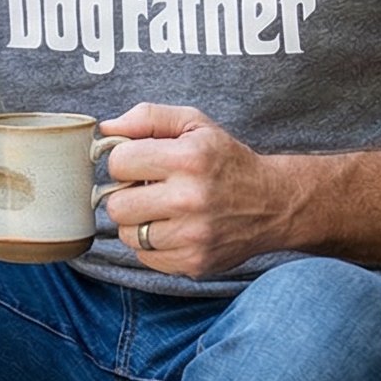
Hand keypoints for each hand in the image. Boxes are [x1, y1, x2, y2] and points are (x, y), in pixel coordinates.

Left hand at [96, 103, 290, 278]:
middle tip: (149, 189)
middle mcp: (190, 199)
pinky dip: (152, 245)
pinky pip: (145, 257)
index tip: (141, 163)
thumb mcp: (194, 124)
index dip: (125, 160)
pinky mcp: (194, 262)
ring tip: (162, 209)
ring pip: (127, 234)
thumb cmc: (226, 161)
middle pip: (117, 205)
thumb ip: (148, 117)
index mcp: (188, 158)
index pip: (119, 162)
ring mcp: (193, 236)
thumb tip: (106, 128)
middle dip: (127, 194)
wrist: (274, 203)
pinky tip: (173, 229)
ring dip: (138, 221)